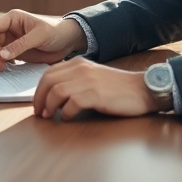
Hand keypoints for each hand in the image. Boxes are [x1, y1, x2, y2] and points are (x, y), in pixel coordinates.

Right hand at [0, 9, 86, 71]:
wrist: (68, 41)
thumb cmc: (56, 32)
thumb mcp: (39, 36)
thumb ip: (20, 45)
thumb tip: (2, 55)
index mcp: (12, 19)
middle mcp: (9, 29)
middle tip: (0, 66)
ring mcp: (11, 41)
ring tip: (3, 69)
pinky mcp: (15, 52)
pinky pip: (2, 58)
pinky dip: (2, 64)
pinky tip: (8, 69)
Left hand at [33, 60, 159, 120]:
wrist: (143, 90)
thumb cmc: (118, 88)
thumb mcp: (93, 77)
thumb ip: (75, 80)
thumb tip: (53, 95)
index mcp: (78, 63)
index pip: (48, 73)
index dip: (39, 90)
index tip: (38, 104)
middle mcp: (81, 69)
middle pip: (48, 81)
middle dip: (39, 98)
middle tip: (40, 113)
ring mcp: (88, 81)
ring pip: (57, 91)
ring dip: (50, 106)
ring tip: (50, 117)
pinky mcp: (96, 94)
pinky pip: (71, 103)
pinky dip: (66, 113)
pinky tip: (68, 117)